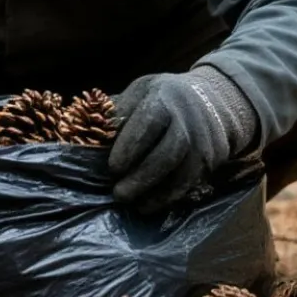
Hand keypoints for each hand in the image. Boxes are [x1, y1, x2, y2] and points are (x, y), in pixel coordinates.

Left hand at [107, 65, 259, 212]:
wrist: (211, 99)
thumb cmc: (162, 97)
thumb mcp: (139, 92)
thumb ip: (118, 112)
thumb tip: (85, 133)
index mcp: (163, 97)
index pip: (149, 122)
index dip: (130, 146)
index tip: (112, 168)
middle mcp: (187, 119)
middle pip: (168, 152)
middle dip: (142, 176)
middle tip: (118, 194)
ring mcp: (203, 141)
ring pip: (183, 172)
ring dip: (157, 192)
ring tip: (134, 205)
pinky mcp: (211, 159)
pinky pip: (191, 182)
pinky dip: (169, 197)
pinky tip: (150, 205)